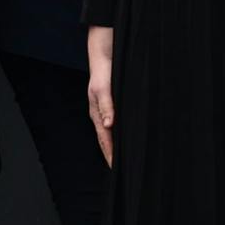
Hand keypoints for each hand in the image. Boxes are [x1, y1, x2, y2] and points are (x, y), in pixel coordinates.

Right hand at [86, 26, 115, 166]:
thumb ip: (107, 106)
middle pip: (106, 140)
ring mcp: (106, 110)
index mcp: (97, 113)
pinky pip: (116, 124)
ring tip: (123, 159)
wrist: (104, 53)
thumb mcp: (104, 88)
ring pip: (111, 133)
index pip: (105, 139)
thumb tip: (108, 126)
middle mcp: (101, 114)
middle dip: (112, 154)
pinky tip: (127, 137)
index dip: (110, 154)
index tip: (115, 168)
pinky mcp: (112, 104)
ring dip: (116, 146)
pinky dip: (120, 134)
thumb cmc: (104, 71)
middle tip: (121, 171)